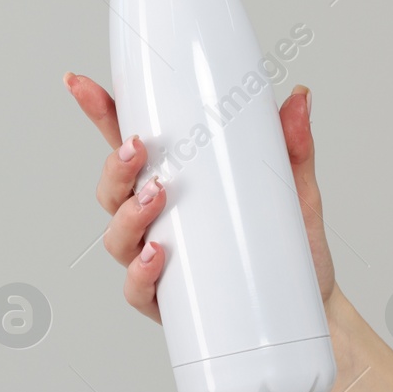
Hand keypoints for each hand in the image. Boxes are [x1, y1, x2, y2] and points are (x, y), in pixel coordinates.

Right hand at [62, 73, 336, 322]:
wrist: (312, 308)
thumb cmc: (289, 246)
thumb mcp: (293, 190)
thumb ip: (292, 145)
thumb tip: (299, 97)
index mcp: (174, 184)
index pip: (126, 145)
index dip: (99, 114)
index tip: (80, 84)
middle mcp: (154, 221)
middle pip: (111, 190)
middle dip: (115, 167)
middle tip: (137, 150)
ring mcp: (154, 260)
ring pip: (116, 235)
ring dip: (127, 214)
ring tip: (155, 198)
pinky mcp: (167, 301)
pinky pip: (136, 288)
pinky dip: (140, 271)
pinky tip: (157, 255)